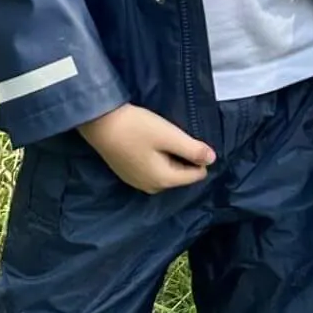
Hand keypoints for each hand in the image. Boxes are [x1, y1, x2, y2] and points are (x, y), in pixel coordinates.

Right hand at [78, 103, 213, 193]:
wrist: (99, 124)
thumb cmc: (136, 128)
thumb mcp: (169, 136)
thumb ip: (192, 149)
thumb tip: (213, 159)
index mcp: (164, 181)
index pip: (196, 174)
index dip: (198, 155)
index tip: (186, 139)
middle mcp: (151, 188)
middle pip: (181, 174)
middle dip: (182, 157)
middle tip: (172, 135)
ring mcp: (137, 183)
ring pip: (166, 172)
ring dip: (169, 156)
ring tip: (161, 137)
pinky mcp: (128, 174)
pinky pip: (152, 170)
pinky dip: (155, 158)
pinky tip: (148, 142)